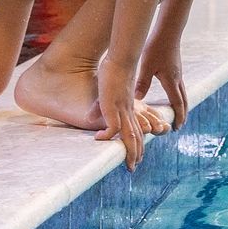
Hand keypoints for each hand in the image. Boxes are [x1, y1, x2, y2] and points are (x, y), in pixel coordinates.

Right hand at [93, 55, 166, 169]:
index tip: (136, 157)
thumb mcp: (107, 96)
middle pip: (136, 138)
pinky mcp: (113, 106)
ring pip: (130, 136)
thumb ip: (101, 107)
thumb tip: (91, 117)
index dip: (136, 145)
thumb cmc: (114, 76)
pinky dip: (107, 135)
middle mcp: (129, 112)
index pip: (136, 131)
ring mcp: (123, 110)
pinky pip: (113, 126)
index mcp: (130, 110)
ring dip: (130, 152)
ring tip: (128, 164)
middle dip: (135, 154)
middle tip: (132, 167)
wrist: (120, 61)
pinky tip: (98, 138)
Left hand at [135, 35, 187, 129]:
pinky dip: (178, 95)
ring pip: (183, 93)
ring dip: (181, 105)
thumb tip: (137, 100)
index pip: (177, 104)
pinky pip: (179, 86)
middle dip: (182, 114)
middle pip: (183, 101)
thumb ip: (142, 83)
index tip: (176, 128)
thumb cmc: (156, 47)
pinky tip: (172, 94)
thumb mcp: (146, 65)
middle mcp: (178, 78)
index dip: (177, 117)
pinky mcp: (176, 67)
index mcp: (171, 81)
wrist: (168, 31)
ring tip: (177, 113)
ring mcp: (178, 73)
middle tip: (178, 125)